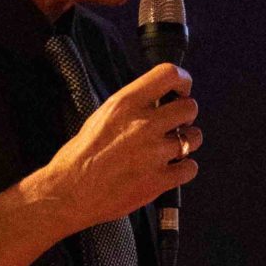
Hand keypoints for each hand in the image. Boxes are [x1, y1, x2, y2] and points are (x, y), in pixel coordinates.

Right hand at [43, 64, 200, 231]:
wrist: (71, 191)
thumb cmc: (81, 156)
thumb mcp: (102, 115)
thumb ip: (132, 106)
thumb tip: (156, 100)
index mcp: (126, 104)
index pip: (169, 75)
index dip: (183, 81)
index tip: (181, 89)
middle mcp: (144, 124)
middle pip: (190, 107)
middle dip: (186, 115)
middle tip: (176, 124)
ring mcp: (154, 153)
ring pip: (194, 138)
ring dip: (187, 142)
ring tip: (172, 148)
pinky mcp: (158, 181)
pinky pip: (190, 168)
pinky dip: (184, 169)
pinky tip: (171, 170)